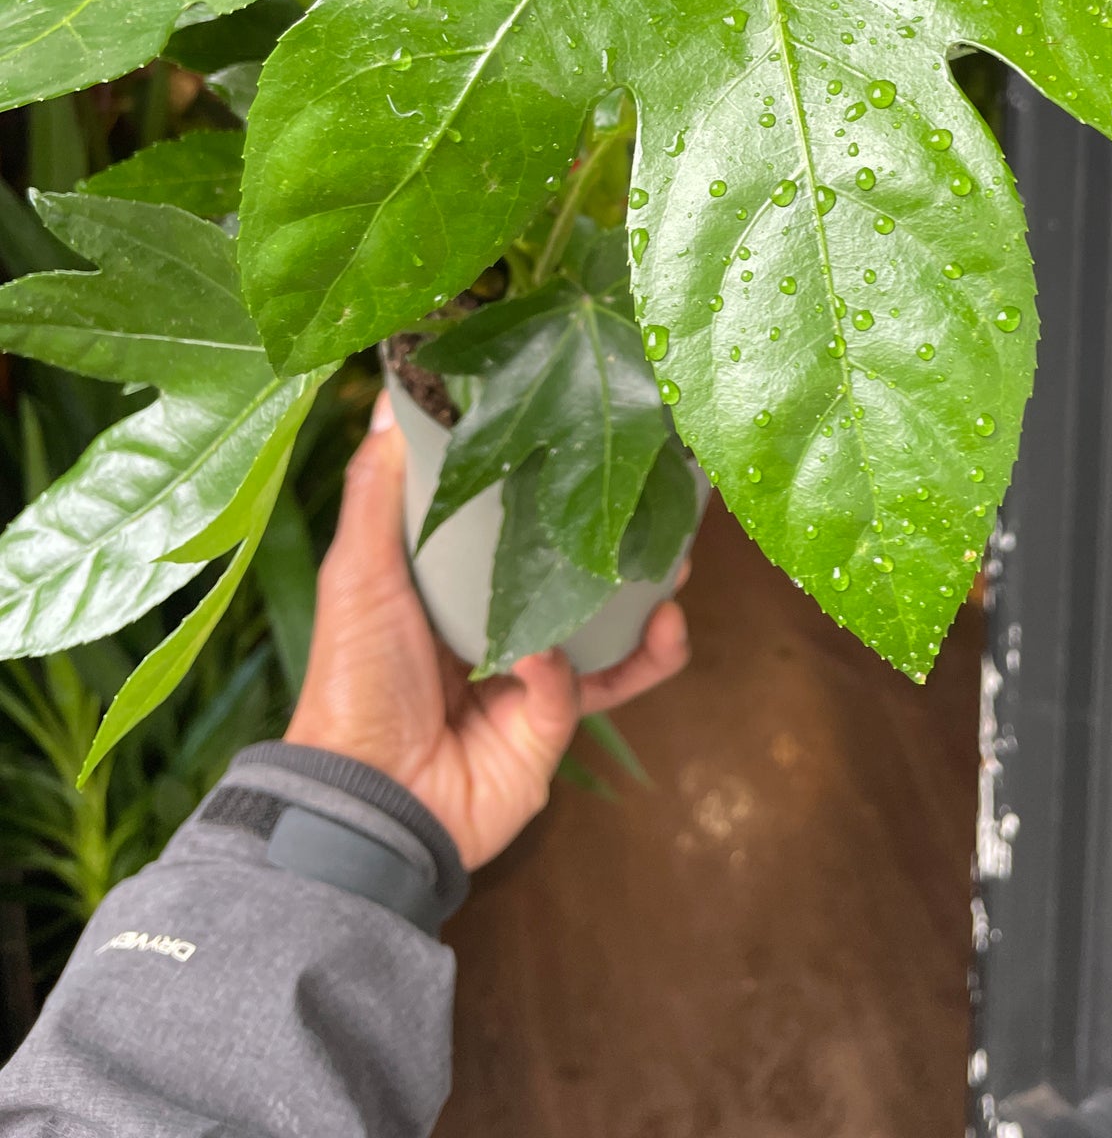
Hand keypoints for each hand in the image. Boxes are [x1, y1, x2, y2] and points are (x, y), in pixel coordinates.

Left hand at [285, 394, 690, 868]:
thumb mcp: (359, 570)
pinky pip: (585, 688)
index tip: (596, 444)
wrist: (363, 799)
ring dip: (647, 608)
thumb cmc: (354, 676)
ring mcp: (533, 681)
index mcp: (455, 585)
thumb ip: (380, 489)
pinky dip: (574, 671)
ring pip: (610, 634)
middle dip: (627, 544)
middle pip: (579, 574)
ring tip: (675, 574)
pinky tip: (553, 659)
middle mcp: (501, 627)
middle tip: (666, 508)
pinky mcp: (552, 731)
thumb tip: (391, 394)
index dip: (560, 488)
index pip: (519, 524)